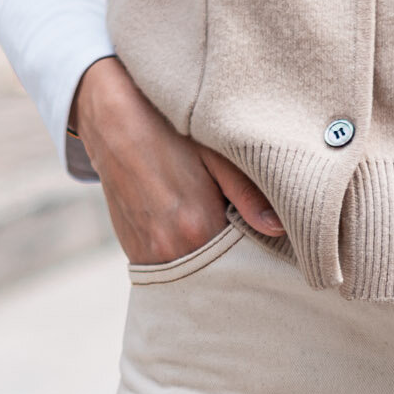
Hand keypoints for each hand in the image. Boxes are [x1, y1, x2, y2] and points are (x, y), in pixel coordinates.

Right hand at [71, 56, 282, 262]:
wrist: (113, 121)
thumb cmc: (170, 130)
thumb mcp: (216, 154)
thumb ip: (249, 195)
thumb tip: (279, 227)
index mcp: (198, 227)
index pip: (243, 260)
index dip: (259, 249)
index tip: (268, 236)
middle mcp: (170, 250)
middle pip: (219, 271)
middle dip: (236, 259)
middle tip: (246, 230)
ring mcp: (148, 255)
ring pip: (194, 272)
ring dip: (211, 259)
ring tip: (219, 224)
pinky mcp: (133, 253)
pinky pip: (171, 268)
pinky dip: (187, 256)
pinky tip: (193, 227)